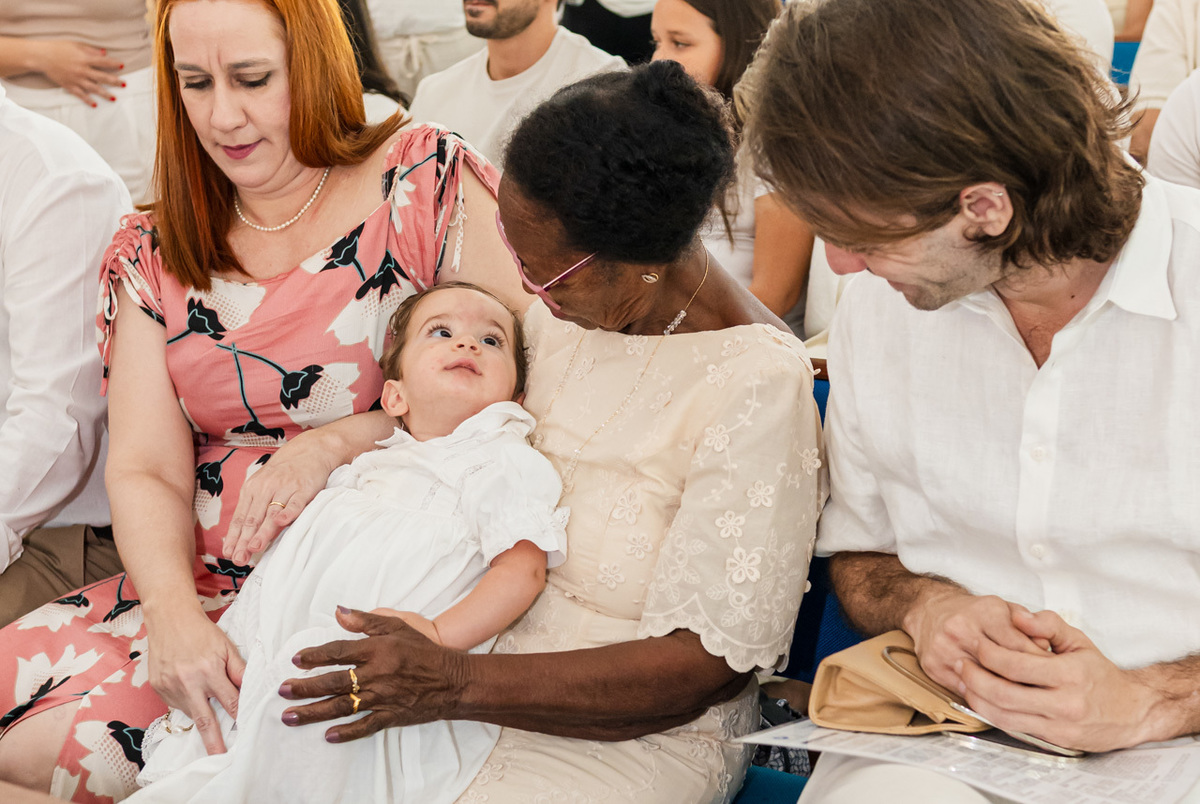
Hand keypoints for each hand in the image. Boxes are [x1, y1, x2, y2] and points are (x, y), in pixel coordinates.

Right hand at [30, 40, 123, 104]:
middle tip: (124, 85)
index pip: (103, 62)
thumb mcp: (75, 45)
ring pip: (94, 88)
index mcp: (84, 58)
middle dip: (114, 81)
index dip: (114, 63)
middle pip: (102, 77)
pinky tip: (95, 104)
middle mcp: (82, 70)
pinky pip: (80, 95)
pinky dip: (88, 100)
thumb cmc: (58, 48)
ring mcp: (76, 79)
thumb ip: (90, 50)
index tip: (123, 66)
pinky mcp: (69, 85)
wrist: (41, 57)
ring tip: (114, 98)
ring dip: (105, 94)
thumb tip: (104, 53)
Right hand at [146, 607, 245, 754]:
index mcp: (209, 671)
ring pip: (191, 711)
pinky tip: (190, 687)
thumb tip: (253, 690)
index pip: (230, 702)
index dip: (240, 716)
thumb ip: (239, 671)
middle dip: (214, 741)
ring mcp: (170, 687)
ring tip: (204, 696)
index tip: (246, 731)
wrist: (169, 618)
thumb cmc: (202, 632)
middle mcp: (188, 682)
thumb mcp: (227, 647)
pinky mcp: (158, 689)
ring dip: (202, 712)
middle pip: (205, 719)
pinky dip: (188, 702)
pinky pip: (177, 704)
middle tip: (220, 758)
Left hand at [223, 432, 338, 563]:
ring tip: (254, 548)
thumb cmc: (283, 473)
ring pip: (271, 513)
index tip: (229, 554)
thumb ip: (255, 509)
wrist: (309, 450)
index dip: (234, 537)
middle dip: (244, 540)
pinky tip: (281, 523)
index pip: (240, 517)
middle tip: (239, 558)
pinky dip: (288, 512)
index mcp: (252, 489)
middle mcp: (265, 488)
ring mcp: (284, 487)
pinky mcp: (303, 488)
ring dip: (262, 531)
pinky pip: (295, 502)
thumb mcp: (264, 487)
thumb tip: (244, 537)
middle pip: (253, 518)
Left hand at [278, 608, 468, 742]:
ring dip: (314, 712)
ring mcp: (383, 698)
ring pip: (342, 706)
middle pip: (334, 682)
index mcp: (377, 650)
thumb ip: (366, 619)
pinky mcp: (391, 716)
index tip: (296, 660)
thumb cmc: (424, 650)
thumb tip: (338, 611)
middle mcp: (377, 675)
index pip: (338, 652)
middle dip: (305, 688)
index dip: (315, 656)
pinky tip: (327, 736)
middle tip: (283, 691)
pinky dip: (346, 733)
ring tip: (290, 716)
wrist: (453, 680)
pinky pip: (365, 727)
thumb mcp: (398, 626)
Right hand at [903, 587, 1051, 691]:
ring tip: (1024, 700)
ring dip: (1005, 694)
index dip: (1040, 665)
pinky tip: (998, 700)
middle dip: (1025, 682)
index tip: (1053, 677)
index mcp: (985, 612)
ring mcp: (945, 649)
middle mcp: (961, 629)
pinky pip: (966, 690)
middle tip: (1043, 693)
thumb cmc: (975, 612)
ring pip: (983, 683)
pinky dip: (984, 697)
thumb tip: (1046, 651)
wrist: (931, 611)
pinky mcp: (934, 667)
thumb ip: (1030, 626)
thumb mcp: (1006, 609)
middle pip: (1001, 668)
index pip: (1020, 647)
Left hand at [956, 609, 1158, 750]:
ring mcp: (1059, 724)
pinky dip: (992, 713)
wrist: (1131, 712)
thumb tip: (1018, 615)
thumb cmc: (1100, 674)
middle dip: (974, 677)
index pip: (1015, 665)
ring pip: (1004, 714)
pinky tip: (981, 699)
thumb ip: (1048, 624)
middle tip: (961, 664)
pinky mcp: (1056, 739)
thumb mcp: (1079, 641)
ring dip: (977, 698)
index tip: (976, 644)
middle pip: (1003, 692)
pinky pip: (1014, 727)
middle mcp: (1065, 701)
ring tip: (964, 681)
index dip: (988, 654)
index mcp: (1070, 673)